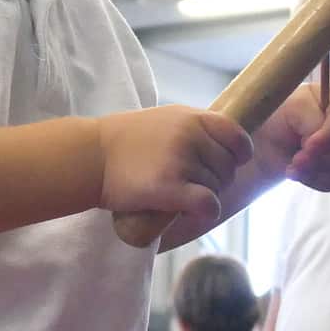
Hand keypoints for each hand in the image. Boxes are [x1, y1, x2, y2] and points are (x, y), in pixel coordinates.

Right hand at [97, 107, 249, 225]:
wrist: (91, 155)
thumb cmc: (125, 140)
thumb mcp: (166, 119)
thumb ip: (196, 129)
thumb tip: (227, 147)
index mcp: (193, 118)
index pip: (237, 137)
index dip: (238, 155)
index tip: (226, 163)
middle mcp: (191, 137)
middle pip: (228, 169)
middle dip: (215, 180)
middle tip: (188, 183)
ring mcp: (181, 161)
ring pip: (217, 189)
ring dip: (202, 196)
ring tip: (175, 193)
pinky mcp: (170, 188)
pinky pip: (207, 205)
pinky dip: (203, 212)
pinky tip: (187, 211)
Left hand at [257, 85, 329, 191]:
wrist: (268, 139)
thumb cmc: (278, 116)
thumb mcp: (290, 109)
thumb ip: (309, 120)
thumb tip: (319, 145)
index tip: (307, 148)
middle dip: (321, 158)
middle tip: (295, 162)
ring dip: (316, 171)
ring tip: (293, 166)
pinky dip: (317, 181)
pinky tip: (301, 173)